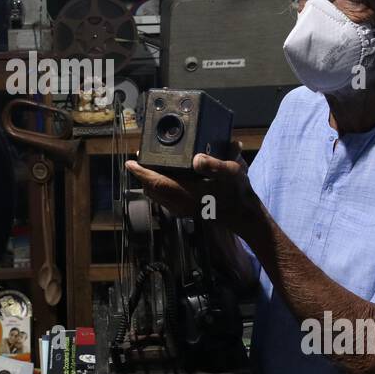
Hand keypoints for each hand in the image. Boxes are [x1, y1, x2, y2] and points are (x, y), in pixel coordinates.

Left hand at [125, 140, 258, 227]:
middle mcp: (181, 203)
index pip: (156, 183)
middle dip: (143, 175)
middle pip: (152, 189)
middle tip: (139, 159)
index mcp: (188, 193)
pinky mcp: (186, 210)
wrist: (244, 215)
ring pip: (157, 196)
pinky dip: (159, 188)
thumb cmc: (238, 192)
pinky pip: (164, 199)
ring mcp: (182, 209)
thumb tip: (197, 158)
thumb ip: (215, 165)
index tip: (130, 162)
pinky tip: (164, 177)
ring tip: (148, 166)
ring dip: (150, 182)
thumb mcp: (232, 173)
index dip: (141, 172)